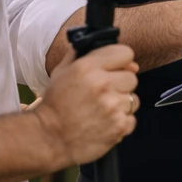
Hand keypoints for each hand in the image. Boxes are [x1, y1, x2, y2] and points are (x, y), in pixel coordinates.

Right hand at [34, 43, 138, 166]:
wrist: (48, 138)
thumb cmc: (55, 105)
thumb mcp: (62, 72)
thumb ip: (84, 54)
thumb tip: (106, 43)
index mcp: (88, 67)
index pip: (126, 53)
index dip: (121, 62)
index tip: (115, 69)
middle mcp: (103, 84)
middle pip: (132, 77)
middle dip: (120, 85)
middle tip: (103, 94)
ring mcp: (113, 106)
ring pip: (134, 99)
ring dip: (121, 104)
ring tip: (102, 110)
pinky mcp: (120, 126)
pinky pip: (132, 119)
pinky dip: (121, 122)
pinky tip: (104, 123)